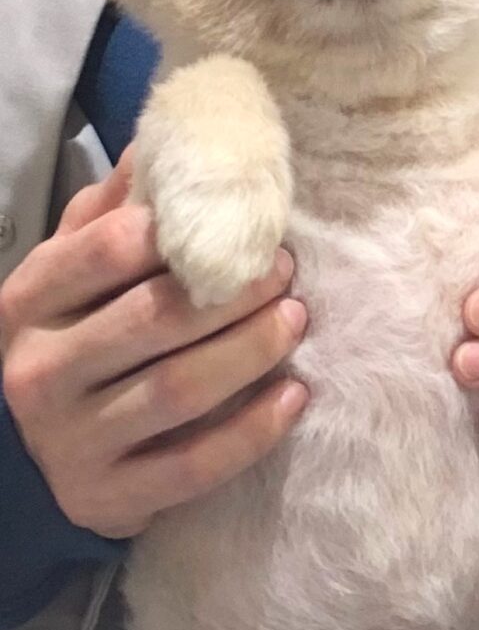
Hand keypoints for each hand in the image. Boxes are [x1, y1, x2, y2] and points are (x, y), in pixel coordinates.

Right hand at [0, 155, 307, 538]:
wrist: (43, 452)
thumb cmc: (82, 330)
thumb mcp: (81, 265)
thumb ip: (120, 205)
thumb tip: (174, 131)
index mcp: (29, 300)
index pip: (106, 250)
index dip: (185, 229)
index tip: (249, 219)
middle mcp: (38, 371)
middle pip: (154, 319)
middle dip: (235, 291)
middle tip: (289, 271)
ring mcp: (68, 442)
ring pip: (177, 390)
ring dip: (251, 352)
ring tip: (298, 320)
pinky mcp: (105, 498)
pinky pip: (190, 466)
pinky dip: (251, 431)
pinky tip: (297, 396)